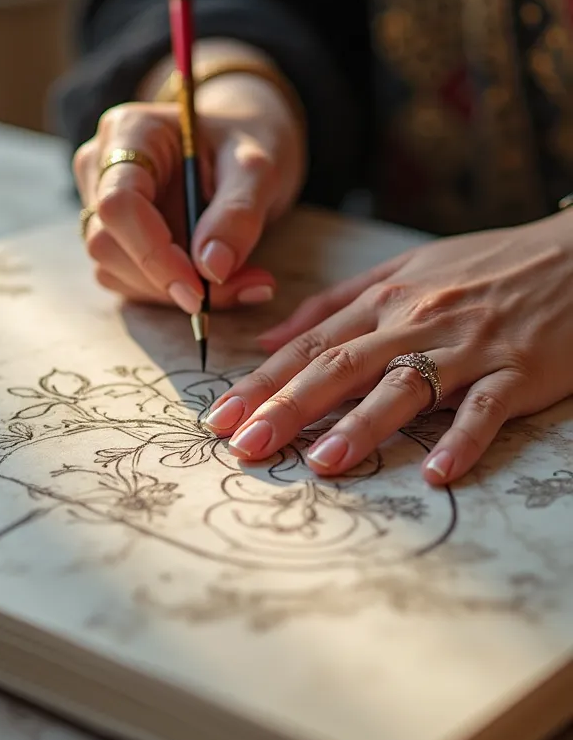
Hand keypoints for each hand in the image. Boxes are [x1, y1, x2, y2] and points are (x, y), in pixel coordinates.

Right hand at [73, 72, 304, 312]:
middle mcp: (102, 166)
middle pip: (107, 243)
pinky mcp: (116, 236)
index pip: (118, 204)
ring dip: (174, 292)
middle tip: (243, 287)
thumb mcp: (258, 168)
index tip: (199, 288)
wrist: (245, 140)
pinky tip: (223, 281)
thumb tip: (211, 270)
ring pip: (113, 269)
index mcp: (130, 132)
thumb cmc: (249, 139)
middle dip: (168, 280)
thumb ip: (238, 213)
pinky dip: (174, 292)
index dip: (152, 253)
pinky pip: (129, 281)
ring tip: (245, 281)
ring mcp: (100, 203)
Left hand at [203, 214, 572, 484]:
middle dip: (289, 406)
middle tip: (246, 445)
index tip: (221, 417)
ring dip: (364, 425)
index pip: (312, 343)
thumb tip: (270, 337)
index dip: (264, 381)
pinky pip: (486, 408)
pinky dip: (462, 438)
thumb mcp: (407, 267)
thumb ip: (336, 303)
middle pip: (343, 365)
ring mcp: (470, 345)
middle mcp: (419, 319)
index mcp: (388, 297)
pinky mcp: (519, 369)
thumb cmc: (486, 266)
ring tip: (323, 463)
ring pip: (408, 385)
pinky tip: (437, 473)